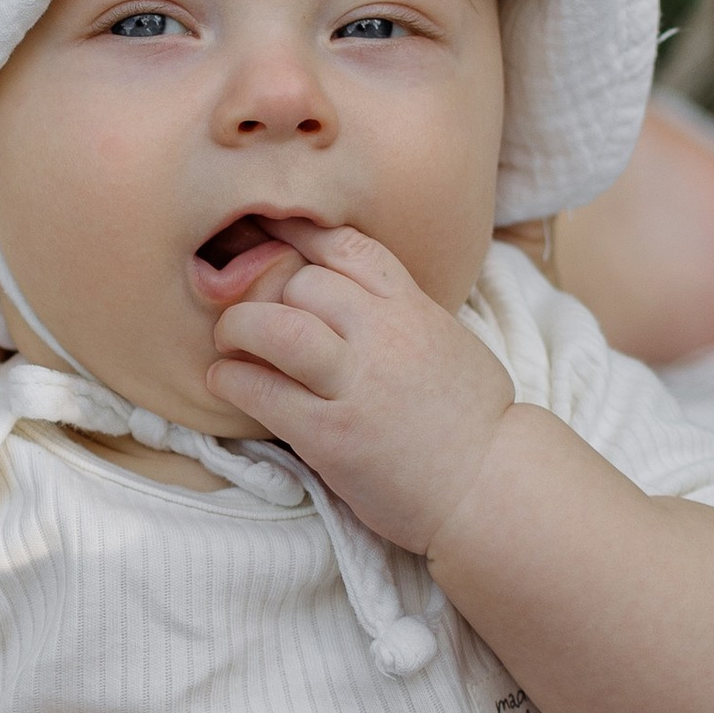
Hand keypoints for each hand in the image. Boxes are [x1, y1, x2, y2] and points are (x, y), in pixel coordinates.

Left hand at [203, 218, 515, 556]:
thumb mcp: (446, 339)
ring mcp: (357, 384)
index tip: (262, 227)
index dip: (296, 232)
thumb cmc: (469, 417)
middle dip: (262, 291)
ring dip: (237, 328)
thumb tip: (349, 288)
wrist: (489, 485)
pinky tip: (224, 381)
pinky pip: (264, 393)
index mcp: (412, 308)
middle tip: (244, 311)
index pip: (346, 247)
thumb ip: (399, 309)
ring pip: (276, 328)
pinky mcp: (332, 434)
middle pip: (301, 282)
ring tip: (227, 342)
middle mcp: (384, 336)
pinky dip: (232, 381)